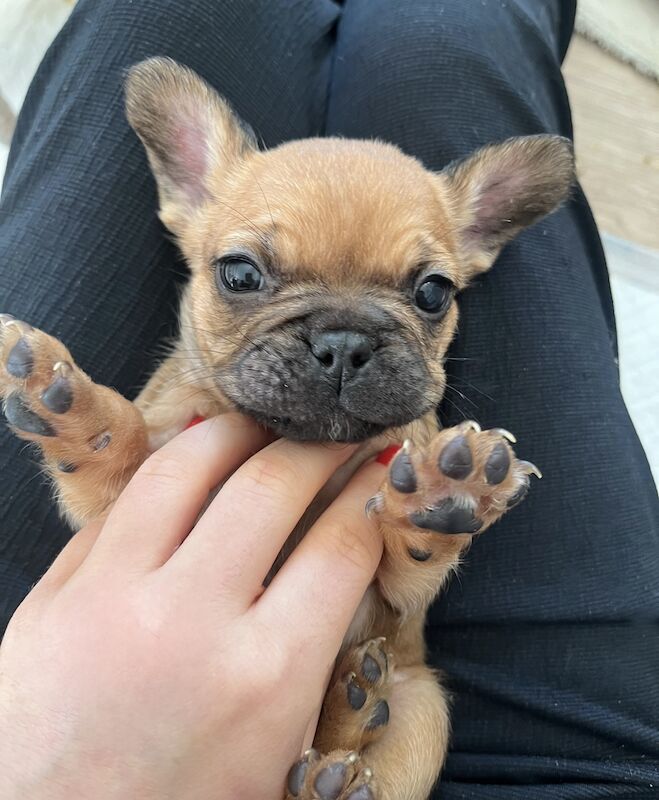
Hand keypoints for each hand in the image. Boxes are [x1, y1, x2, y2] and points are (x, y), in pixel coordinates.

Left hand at [0, 414, 384, 799]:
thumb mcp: (280, 750)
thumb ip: (315, 648)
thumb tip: (338, 549)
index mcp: (266, 678)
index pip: (341, 546)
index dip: (373, 495)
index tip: (382, 471)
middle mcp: (189, 623)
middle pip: (272, 486)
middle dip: (319, 447)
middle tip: (336, 434)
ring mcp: (110, 599)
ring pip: (184, 468)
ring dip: (237, 431)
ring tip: (264, 424)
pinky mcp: (52, 595)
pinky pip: (120, 504)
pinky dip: (166, 473)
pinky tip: (191, 462)